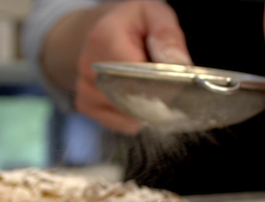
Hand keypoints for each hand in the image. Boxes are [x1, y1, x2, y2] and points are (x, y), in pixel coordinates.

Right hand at [74, 1, 191, 134]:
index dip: (162, 85)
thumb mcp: (153, 14)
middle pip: (133, 99)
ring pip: (131, 116)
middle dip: (158, 99)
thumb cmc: (132, 24)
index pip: (137, 75)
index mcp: (105, 39)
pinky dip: (138, 117)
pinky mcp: (86, 106)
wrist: (102, 34)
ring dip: (148, 108)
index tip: (179, 86)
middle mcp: (89, 67)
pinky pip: (123, 124)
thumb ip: (167, 35)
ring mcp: (85, 89)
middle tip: (171, 90)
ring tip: (149, 86)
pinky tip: (137, 97)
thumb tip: (177, 64)